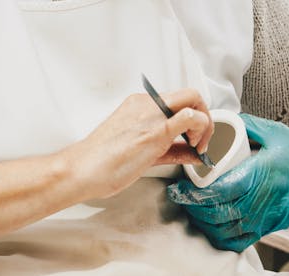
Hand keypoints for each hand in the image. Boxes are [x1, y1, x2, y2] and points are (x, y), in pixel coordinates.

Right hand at [58, 88, 213, 199]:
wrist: (83, 169)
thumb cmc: (103, 162)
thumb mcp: (144, 153)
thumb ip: (172, 152)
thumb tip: (193, 155)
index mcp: (141, 105)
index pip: (178, 100)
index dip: (195, 117)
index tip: (195, 138)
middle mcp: (147, 104)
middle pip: (190, 94)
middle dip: (205, 115)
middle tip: (202, 140)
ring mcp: (151, 115)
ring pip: (193, 99)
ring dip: (205, 123)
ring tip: (198, 146)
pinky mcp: (155, 131)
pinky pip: (188, 117)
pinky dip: (201, 129)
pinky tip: (195, 148)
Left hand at [166, 114, 288, 251]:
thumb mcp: (276, 133)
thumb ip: (247, 125)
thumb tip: (217, 121)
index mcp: (261, 175)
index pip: (219, 191)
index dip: (193, 194)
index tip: (179, 188)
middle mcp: (261, 201)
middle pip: (216, 213)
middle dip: (192, 207)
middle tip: (180, 196)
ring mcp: (263, 219)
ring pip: (222, 230)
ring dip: (202, 221)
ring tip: (192, 208)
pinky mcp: (265, 230)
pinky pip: (235, 242)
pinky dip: (218, 236)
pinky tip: (209, 224)